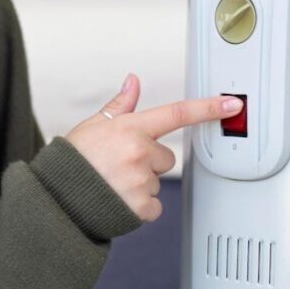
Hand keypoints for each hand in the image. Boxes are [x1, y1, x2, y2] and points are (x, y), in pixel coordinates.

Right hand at [63, 73, 242, 223]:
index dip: (207, 108)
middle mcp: (139, 152)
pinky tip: (118, 199)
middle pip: (166, 156)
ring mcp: (142, 180)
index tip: (231, 105)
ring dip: (141, 184)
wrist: (58, 198)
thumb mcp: (93, 126)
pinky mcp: (142, 206)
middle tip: (120, 164)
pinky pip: (154, 206)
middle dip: (149, 161)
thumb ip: (120, 106)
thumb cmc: (74, 161)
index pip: (176, 113)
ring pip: (157, 181)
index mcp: (130, 128)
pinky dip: (140, 206)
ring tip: (113, 182)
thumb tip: (133, 82)